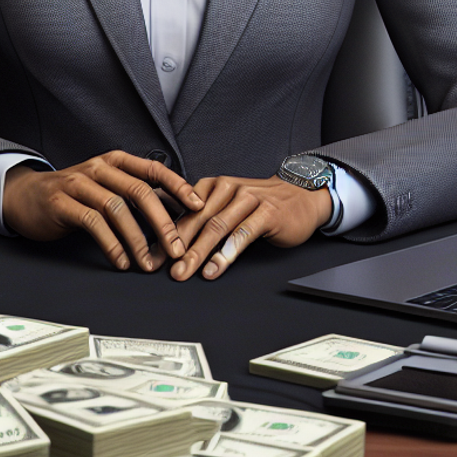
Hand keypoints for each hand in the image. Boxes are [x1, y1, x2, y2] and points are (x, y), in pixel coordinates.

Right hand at [2, 150, 204, 272]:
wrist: (26, 196)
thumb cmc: (74, 195)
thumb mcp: (106, 187)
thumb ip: (134, 195)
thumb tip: (176, 213)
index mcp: (115, 161)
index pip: (154, 169)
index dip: (178, 186)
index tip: (198, 206)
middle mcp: (99, 167)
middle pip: (139, 190)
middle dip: (163, 222)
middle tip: (177, 248)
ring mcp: (79, 183)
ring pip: (117, 208)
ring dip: (137, 239)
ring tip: (148, 264)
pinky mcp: (62, 203)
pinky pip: (93, 223)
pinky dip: (111, 244)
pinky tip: (122, 261)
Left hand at [167, 175, 332, 280]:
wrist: (301, 196)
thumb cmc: (260, 203)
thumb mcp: (228, 203)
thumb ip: (203, 214)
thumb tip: (169, 231)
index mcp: (214, 185)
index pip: (185, 210)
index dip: (167, 234)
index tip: (155, 256)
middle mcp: (228, 188)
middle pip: (197, 219)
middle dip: (179, 246)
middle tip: (166, 268)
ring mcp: (248, 199)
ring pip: (217, 227)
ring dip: (198, 252)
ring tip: (185, 271)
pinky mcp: (267, 212)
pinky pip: (242, 234)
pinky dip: (226, 253)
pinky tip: (215, 268)